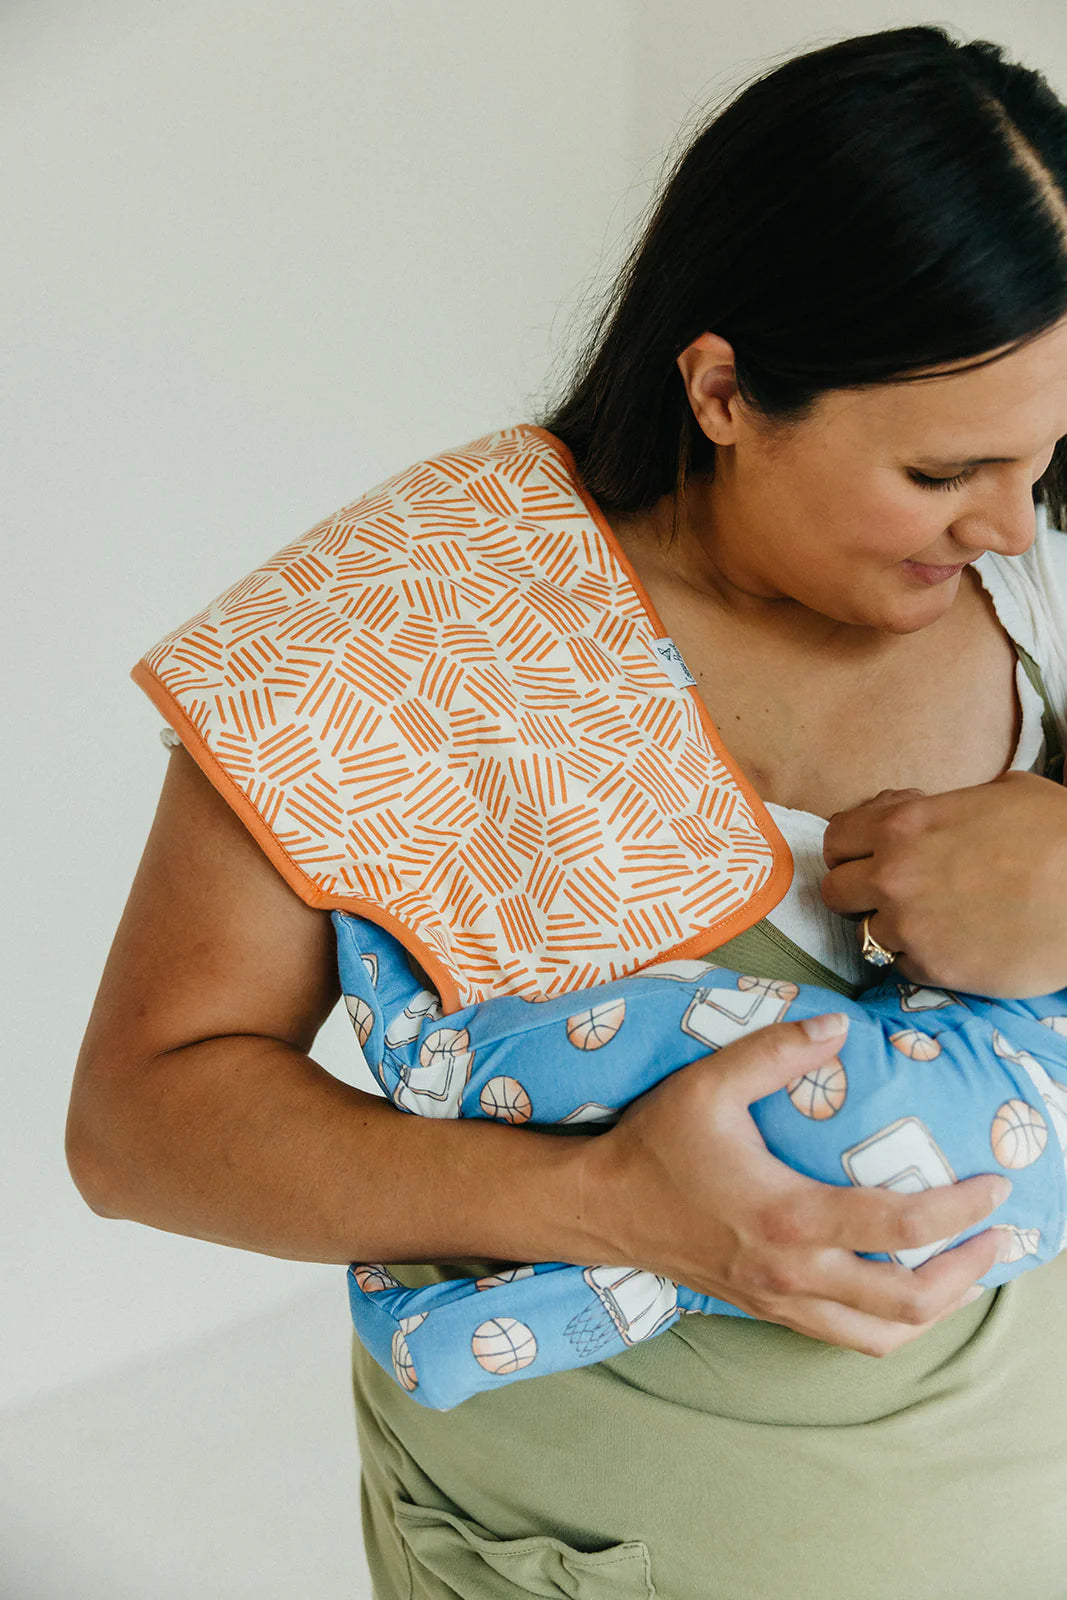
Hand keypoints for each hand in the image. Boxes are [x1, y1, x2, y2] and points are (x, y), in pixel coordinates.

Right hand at [582, 1015, 1008, 1356]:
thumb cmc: (654, 1145)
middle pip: (906, 1301)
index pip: (899, 1226)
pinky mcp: (767, 1309)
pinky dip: (889, 1323)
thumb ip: (774, 1053)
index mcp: (787, 1216)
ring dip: (935, 1309)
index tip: (993, 1187)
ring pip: (880, 1335)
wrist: (601, 1208)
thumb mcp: (707, 1084)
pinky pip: (846, 1337)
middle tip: (998, 1237)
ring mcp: (779, 1299)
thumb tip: (838, 1027)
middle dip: (966, 1273)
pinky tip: (902, 1292)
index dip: (960, 1210)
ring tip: (964, 1272)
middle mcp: (791, 1271)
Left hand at [820, 772, 1066, 996]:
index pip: (835, 841)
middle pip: (835, 893)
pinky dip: (920, 958)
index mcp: (902, 825)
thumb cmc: (1058, 832)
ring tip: (932, 922)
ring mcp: (909, 926)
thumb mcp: (998, 792)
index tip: (869, 857)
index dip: (851, 850)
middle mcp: (893, 875)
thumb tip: (922, 810)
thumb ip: (941, 806)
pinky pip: (902, 966)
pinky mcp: (934, 968)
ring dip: (891, 929)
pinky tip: (954, 944)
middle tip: (890, 894)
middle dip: (857, 893)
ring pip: (866, 935)